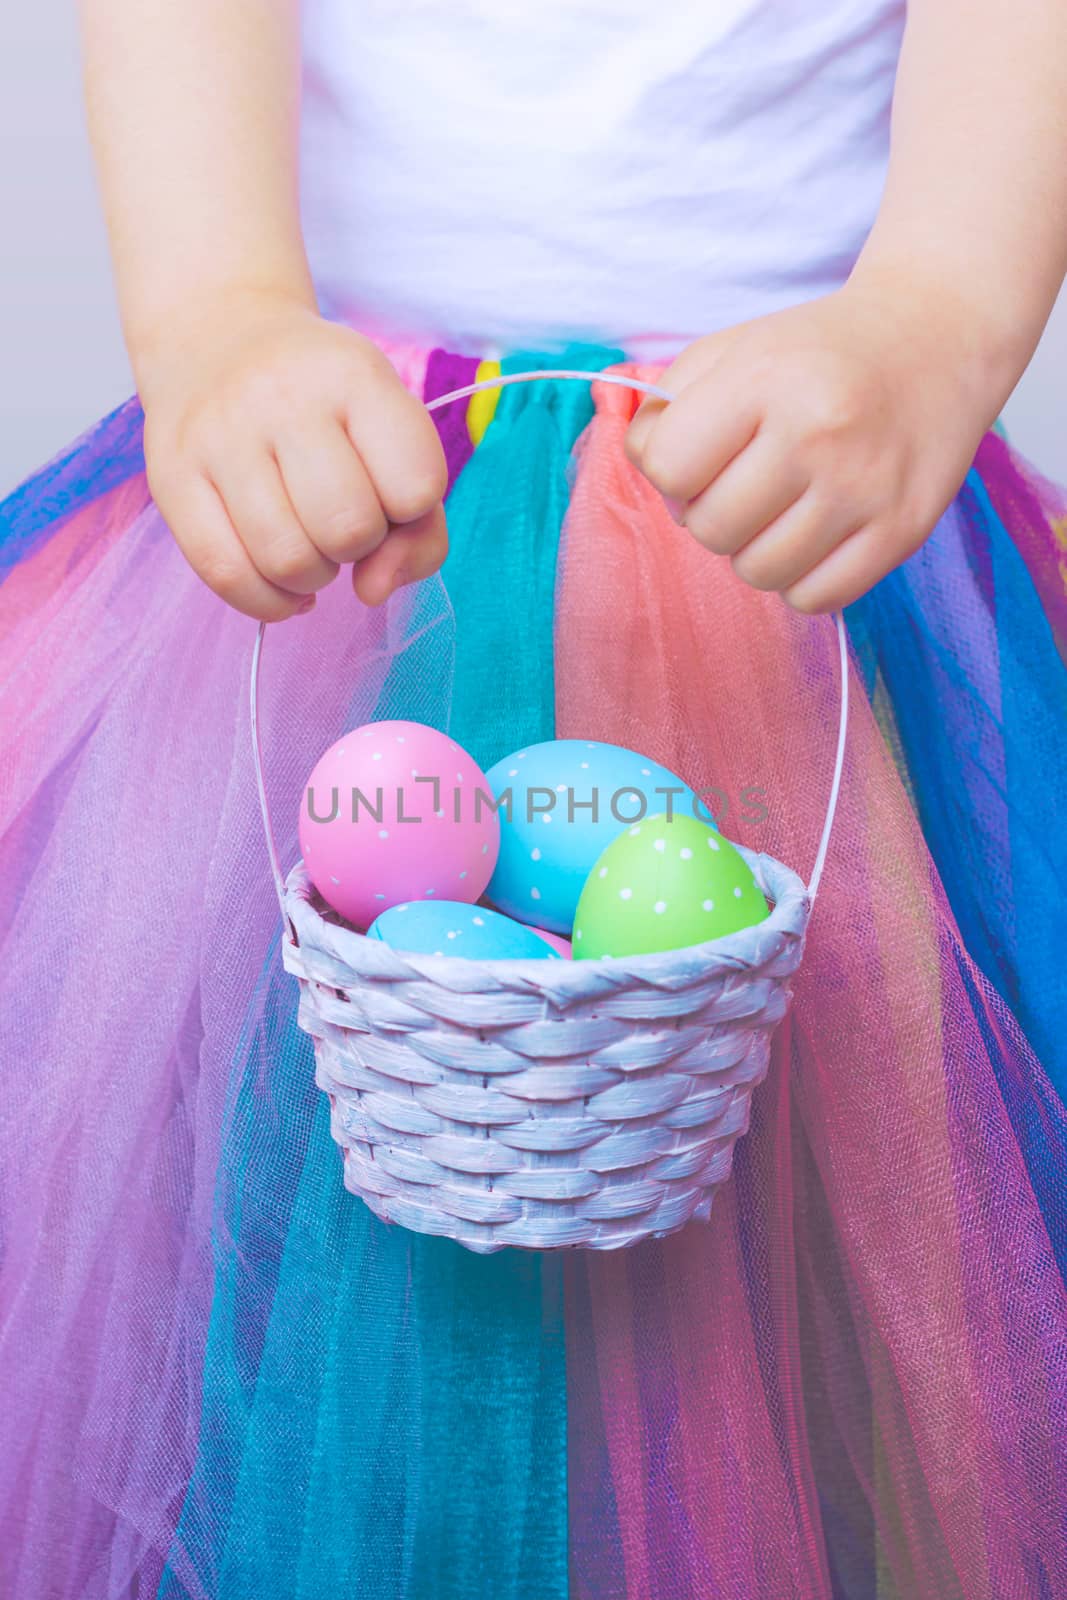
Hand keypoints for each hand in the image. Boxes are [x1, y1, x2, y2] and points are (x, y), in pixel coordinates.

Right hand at [138, 289, 447, 619]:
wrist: (217, 338)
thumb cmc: (326, 407)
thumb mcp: (393, 434)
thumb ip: (420, 527)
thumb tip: (374, 591)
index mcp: (354, 376)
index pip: (415, 487)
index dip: (411, 512)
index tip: (389, 493)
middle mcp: (282, 396)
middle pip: (348, 528)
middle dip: (358, 547)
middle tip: (341, 522)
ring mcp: (219, 436)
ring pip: (287, 560)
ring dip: (313, 577)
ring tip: (309, 546)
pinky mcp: (170, 476)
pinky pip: (225, 574)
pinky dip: (267, 601)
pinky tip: (280, 585)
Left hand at [625, 281, 995, 610]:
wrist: (935, 337)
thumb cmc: (818, 352)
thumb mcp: (734, 350)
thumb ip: (668, 405)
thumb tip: (643, 467)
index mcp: (766, 380)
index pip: (668, 468)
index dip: (670, 472)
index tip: (700, 457)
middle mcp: (817, 434)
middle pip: (709, 529)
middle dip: (711, 514)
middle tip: (745, 484)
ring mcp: (864, 488)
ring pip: (758, 573)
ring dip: (755, 550)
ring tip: (781, 509)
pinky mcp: (901, 531)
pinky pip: (815, 598)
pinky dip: (802, 578)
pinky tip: (814, 536)